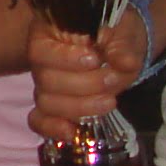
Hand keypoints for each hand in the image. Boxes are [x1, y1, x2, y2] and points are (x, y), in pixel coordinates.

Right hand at [25, 17, 141, 147]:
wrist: (119, 49)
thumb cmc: (114, 34)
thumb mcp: (121, 32)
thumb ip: (121, 46)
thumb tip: (126, 63)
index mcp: (47, 34)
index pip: (41, 51)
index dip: (66, 60)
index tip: (95, 59)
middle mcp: (40, 62)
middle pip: (46, 81)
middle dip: (83, 85)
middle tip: (112, 79)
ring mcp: (43, 86)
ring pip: (46, 104)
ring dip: (79, 107)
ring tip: (110, 101)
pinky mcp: (51, 108)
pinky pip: (39, 121)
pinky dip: (53, 129)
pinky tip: (73, 133)